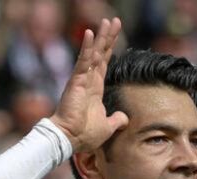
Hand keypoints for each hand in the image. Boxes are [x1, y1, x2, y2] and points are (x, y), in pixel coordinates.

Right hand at [49, 18, 127, 152]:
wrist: (71, 139)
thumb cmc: (85, 134)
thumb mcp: (108, 127)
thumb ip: (116, 120)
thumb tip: (124, 118)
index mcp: (95, 88)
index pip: (104, 63)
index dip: (111, 48)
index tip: (116, 33)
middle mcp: (89, 80)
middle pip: (101, 54)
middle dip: (108, 37)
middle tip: (114, 20)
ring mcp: (82, 79)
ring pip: (94, 54)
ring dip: (101, 37)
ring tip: (107, 21)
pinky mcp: (76, 81)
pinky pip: (83, 61)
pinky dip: (87, 48)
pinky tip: (90, 33)